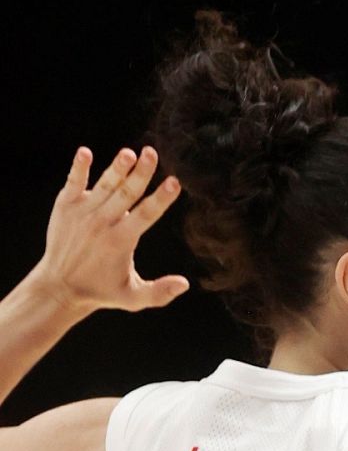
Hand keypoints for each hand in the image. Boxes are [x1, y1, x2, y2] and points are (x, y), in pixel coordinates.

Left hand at [30, 146, 187, 314]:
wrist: (59, 285)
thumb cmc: (101, 290)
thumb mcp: (133, 298)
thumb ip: (159, 292)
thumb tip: (185, 283)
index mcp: (121, 241)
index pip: (146, 214)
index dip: (161, 198)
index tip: (174, 182)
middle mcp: (102, 223)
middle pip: (126, 193)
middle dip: (141, 172)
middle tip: (152, 153)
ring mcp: (82, 213)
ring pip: (104, 186)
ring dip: (117, 168)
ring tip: (129, 152)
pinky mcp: (65, 206)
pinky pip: (73, 183)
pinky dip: (79, 168)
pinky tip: (85, 152)